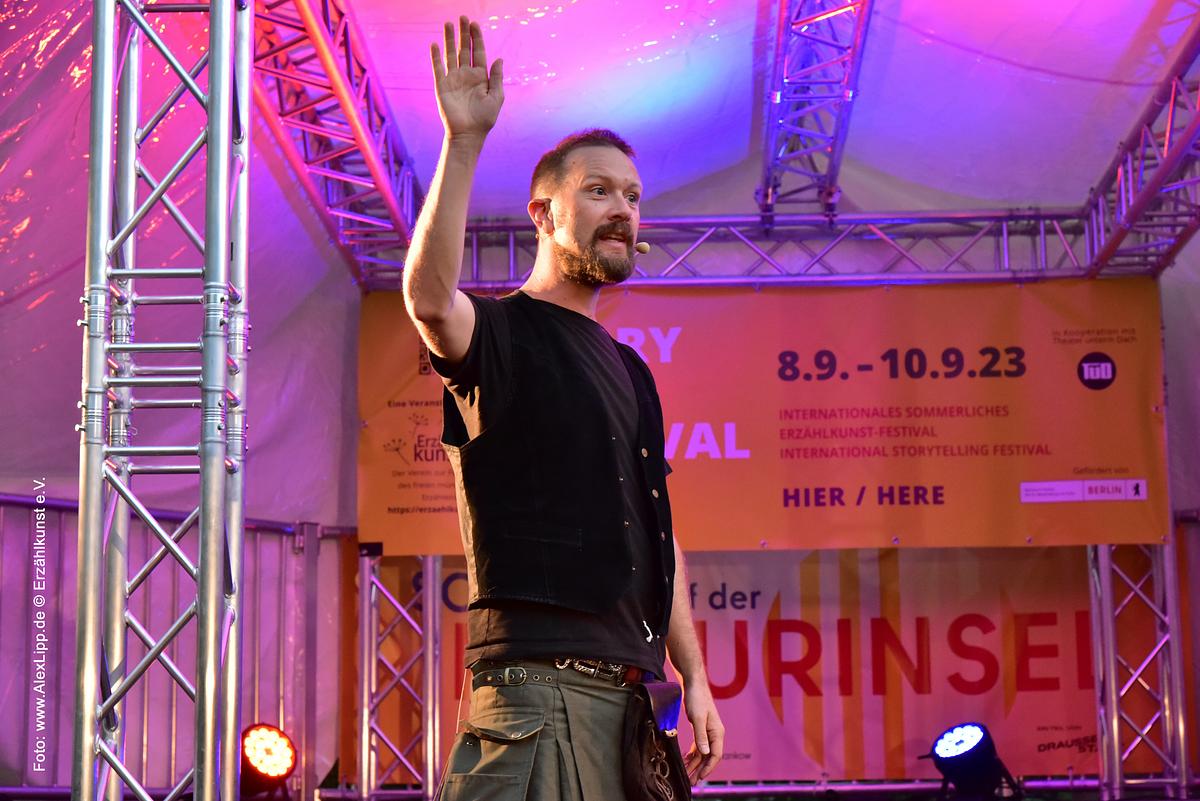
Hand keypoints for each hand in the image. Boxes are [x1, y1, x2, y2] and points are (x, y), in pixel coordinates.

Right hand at [430, 17, 503, 142]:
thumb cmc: (485, 119)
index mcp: (480, 77)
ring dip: (449, 40)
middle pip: (464, 49)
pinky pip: (438, 68)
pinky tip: (435, 44)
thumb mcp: (496, 97)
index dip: (476, 38)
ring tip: (448, 24)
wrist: (468, 134)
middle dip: (463, 34)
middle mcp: (466, 75)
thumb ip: (496, 77)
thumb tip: (499, 58)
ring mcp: (453, 79)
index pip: (478, 52)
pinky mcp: (442, 86)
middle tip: (463, 18)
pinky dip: (436, 57)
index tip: (474, 24)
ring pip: (451, 55)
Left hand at [681, 681, 723, 784]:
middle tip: (692, 781)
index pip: (715, 755)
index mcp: (717, 732)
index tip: (700, 777)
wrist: (693, 684)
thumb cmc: (697, 699)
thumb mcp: (697, 718)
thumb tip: (705, 752)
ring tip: (688, 774)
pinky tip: (687, 760)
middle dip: (701, 770)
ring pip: (703, 752)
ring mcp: (708, 731)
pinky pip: (699, 745)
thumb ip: (701, 736)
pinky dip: (693, 754)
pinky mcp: (701, 728)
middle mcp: (715, 734)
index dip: (708, 768)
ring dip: (696, 764)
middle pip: (709, 757)